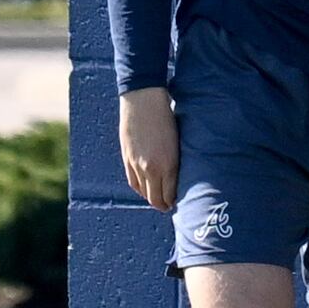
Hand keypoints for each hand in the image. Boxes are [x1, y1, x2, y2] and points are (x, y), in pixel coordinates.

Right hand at [120, 88, 177, 212]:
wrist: (144, 101)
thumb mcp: (179, 140)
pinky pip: (133, 181)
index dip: (174, 202)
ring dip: (151, 197)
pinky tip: (145, 189)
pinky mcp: (127, 158)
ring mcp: (136, 164)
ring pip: (143, 191)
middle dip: (163, 204)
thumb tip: (181, 174)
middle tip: (170, 206)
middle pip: (155, 197)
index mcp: (169, 164)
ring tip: (158, 199)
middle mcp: (151, 168)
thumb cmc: (168, 117)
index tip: (179, 204)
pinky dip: (139, 188)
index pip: (170, 194)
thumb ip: (177, 159)